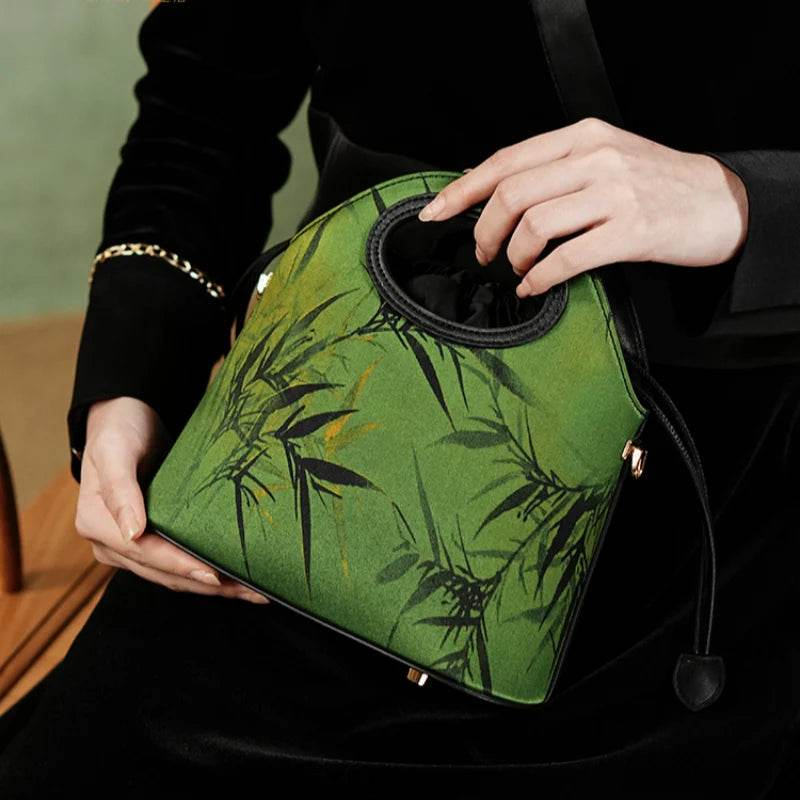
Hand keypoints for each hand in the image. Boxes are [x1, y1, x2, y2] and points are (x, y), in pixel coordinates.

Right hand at [74, 396, 269, 604]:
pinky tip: (235, 577)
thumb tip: (133, 533)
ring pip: (175, 576)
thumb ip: (121, 490)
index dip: (181, 566)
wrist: (125, 417)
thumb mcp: (115, 451)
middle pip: (164, 573)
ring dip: (213, 586)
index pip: (146, 554)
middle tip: (251, 591)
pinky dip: (206, 572)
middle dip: (208, 585)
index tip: (215, 575)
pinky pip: (179, 564)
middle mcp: (112, 543)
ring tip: (252, 590)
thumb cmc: (120, 430)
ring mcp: (131, 546)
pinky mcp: (150, 541)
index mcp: (97, 524)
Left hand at [417, 117, 748, 297]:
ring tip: (515, 269)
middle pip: (511, 194)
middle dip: (484, 231)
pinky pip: (566, 258)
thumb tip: (495, 197)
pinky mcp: (631, 231)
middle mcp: (594, 158)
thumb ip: (556, 169)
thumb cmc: (655, 183)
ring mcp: (614, 194)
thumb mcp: (604, 158)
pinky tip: (534, 287)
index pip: (506, 160)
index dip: (463, 190)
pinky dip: (540, 277)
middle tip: (483, 255)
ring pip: (534, 225)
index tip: (434, 213)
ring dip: (512, 256)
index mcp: (581, 137)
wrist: (720, 202)